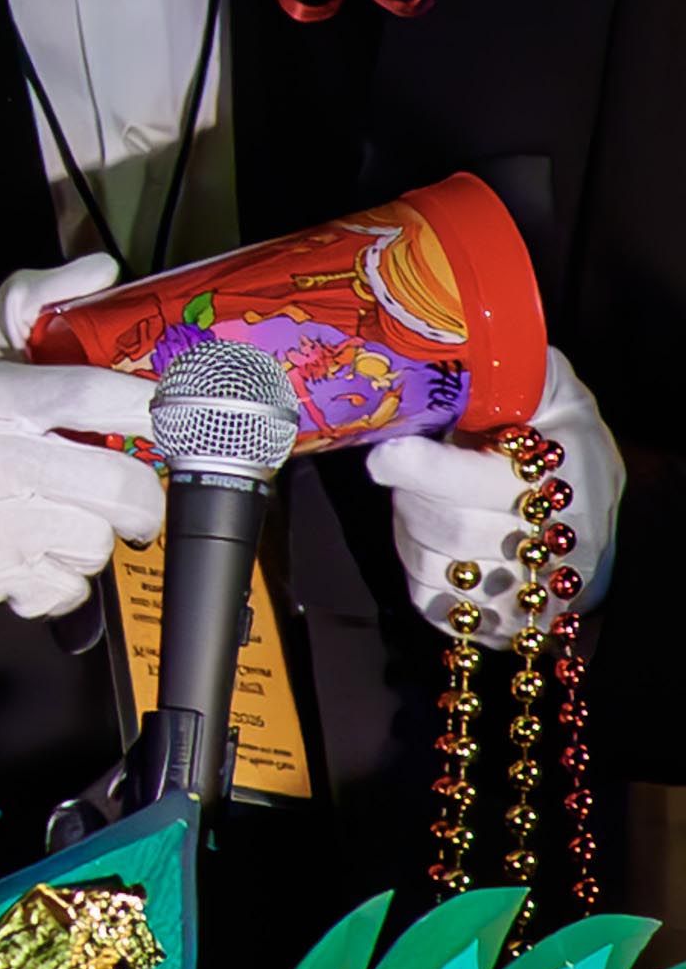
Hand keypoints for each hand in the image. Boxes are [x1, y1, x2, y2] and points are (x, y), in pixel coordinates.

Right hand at [0, 253, 165, 659]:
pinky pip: (68, 586)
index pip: (98, 395)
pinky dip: (58, 578)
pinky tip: (30, 553)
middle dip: (136, 496)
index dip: (150, 410)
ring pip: (99, 541)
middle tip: (122, 491)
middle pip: (121, 486)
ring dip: (90, 536)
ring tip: (58, 519)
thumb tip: (98, 270)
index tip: (164, 420)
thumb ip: (28, 303)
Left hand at [366, 348, 624, 633]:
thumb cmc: (552, 430)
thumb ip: (507, 372)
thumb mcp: (546, 385)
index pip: (490, 485)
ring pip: (438, 567)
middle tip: (402, 464)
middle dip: (413, 495)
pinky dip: (417, 567)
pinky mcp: (503, 619)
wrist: (581, 500)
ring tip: (426, 497)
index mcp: (570, 474)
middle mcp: (561, 541)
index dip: (431, 472)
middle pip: (455, 530)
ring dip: (411, 530)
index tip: (388, 456)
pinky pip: (434, 602)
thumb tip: (442, 348)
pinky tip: (432, 537)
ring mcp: (535, 586)